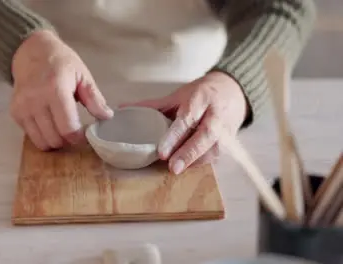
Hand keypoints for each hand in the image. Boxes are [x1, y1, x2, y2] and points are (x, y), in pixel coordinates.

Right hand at [10, 30, 113, 150]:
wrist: (30, 51)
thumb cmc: (60, 62)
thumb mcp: (82, 75)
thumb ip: (94, 98)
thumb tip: (106, 117)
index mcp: (55, 90)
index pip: (68, 128)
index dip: (79, 137)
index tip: (84, 135)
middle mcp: (36, 100)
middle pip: (54, 138)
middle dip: (67, 141)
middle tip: (74, 132)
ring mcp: (22, 107)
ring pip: (41, 141)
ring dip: (54, 141)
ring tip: (61, 130)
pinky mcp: (15, 112)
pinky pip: (30, 135)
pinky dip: (42, 135)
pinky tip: (49, 123)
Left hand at [121, 71, 248, 174]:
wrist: (233, 91)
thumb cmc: (201, 93)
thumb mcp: (178, 95)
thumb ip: (154, 106)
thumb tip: (123, 109)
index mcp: (200, 99)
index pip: (187, 120)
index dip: (174, 137)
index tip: (161, 152)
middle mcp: (216, 115)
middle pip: (204, 136)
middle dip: (188, 153)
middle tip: (172, 168)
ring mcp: (226, 130)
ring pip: (213, 149)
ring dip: (195, 161)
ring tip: (177, 169)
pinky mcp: (231, 142)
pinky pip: (216, 156)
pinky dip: (201, 162)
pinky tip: (188, 166)